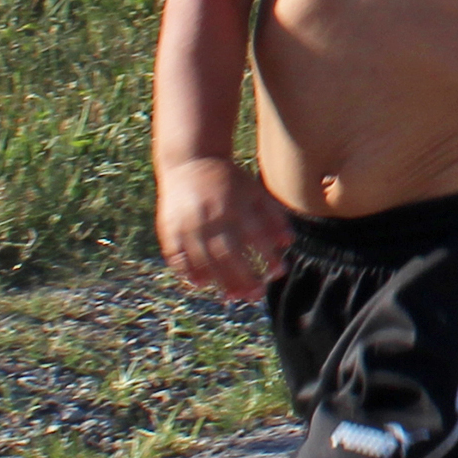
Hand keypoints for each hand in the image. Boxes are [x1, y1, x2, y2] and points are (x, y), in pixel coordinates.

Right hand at [157, 156, 291, 299]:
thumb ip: (272, 215)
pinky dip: (188, 271)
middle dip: (243, 278)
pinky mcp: (169, 228)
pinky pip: (178, 256)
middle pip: (227, 255)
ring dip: (218, 281)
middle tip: (256, 295)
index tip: (279, 272)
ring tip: (233, 296)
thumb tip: (288, 242)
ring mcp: (187, 223)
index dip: (268, 256)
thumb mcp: (253, 191)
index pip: (254, 237)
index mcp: (234, 205)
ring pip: (203, 260)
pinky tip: (201, 283)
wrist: (190, 161)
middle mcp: (210, 216)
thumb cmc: (228, 180)